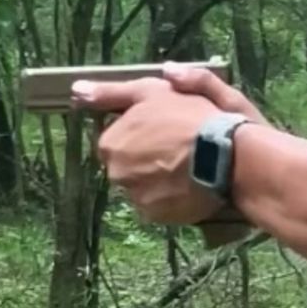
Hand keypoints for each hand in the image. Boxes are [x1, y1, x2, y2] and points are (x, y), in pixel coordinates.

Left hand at [72, 61, 262, 226]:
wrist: (230, 156)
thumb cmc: (191, 117)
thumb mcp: (151, 91)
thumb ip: (111, 92)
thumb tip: (76, 90)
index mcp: (110, 143)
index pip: (115, 140)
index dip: (139, 134)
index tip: (162, 129)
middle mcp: (115, 173)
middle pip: (126, 166)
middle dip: (145, 159)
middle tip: (175, 148)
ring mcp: (136, 197)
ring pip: (141, 187)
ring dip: (157, 180)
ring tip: (186, 168)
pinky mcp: (157, 217)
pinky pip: (158, 207)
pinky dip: (169, 198)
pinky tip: (189, 185)